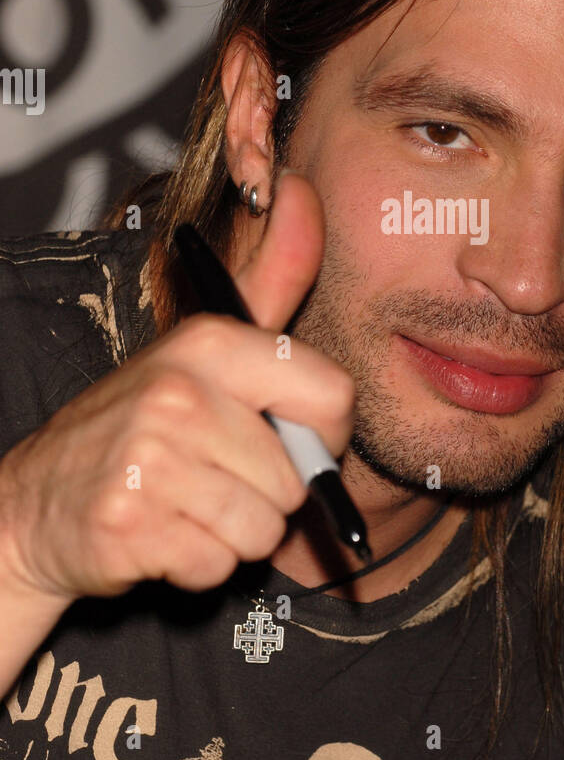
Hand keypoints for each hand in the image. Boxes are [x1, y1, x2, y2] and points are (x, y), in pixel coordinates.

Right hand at [0, 173, 354, 602]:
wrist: (35, 503)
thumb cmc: (140, 429)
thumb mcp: (203, 351)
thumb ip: (269, 281)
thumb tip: (304, 192)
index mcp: (208, 343)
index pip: (331, 395)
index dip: (323, 436)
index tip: (290, 441)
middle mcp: (178, 392)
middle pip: (297, 477)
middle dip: (266, 496)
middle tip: (212, 479)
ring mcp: (149, 459)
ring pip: (261, 529)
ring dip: (232, 535)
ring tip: (186, 506)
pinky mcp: (129, 524)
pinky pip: (216, 567)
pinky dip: (196, 566)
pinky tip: (161, 535)